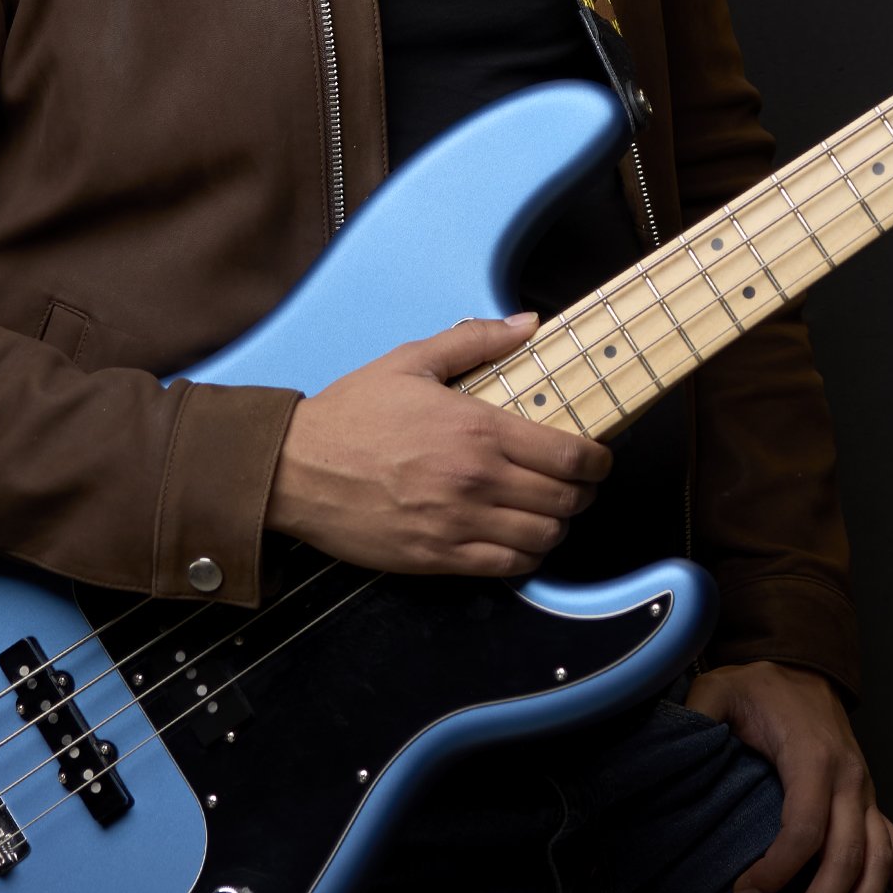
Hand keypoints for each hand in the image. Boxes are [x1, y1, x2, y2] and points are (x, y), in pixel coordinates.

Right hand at [267, 314, 610, 575]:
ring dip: (557, 527)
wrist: (294, 468)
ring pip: (543, 538)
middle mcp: (477, 480)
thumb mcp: (412, 361)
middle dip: (583, 493)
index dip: (598, 461)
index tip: (598, 458)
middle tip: (577, 485)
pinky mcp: (438, 557)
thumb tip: (528, 324)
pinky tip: (518, 541)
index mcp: (478, 429)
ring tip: (548, 513)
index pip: (570, 455)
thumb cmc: (351, 415)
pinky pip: (507, 568)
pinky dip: (525, 557)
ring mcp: (459, 523)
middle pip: (566, 500)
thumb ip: (476, 340)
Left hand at [683, 660, 892, 892]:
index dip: (777, 868)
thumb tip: (671, 753)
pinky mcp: (871, 806)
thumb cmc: (758, 687)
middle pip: (848, 855)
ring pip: (880, 860)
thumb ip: (695, 718)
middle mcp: (850, 779)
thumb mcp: (719, 689)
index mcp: (813, 755)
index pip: (806, 825)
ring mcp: (867, 794)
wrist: (802, 671)